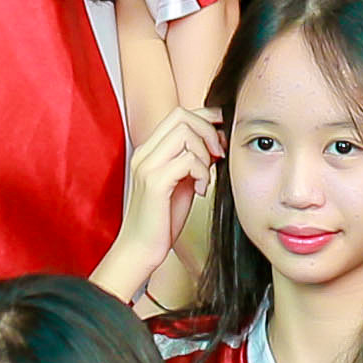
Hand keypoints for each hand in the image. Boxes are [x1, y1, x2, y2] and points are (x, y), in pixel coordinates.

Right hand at [113, 104, 221, 266]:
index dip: (206, 118)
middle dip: (208, 131)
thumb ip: (194, 159)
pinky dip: (201, 172)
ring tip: (205, 176)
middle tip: (218, 156)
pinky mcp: (154, 183)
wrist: (140, 249)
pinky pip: (187, 160)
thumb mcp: (182, 182)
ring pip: (185, 133)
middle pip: (182, 116)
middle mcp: (145, 153)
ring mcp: (147, 166)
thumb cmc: (162, 218)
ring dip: (205, 152)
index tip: (222, 135)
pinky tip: (200, 191)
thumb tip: (218, 139)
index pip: (179, 114)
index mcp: (150, 150)